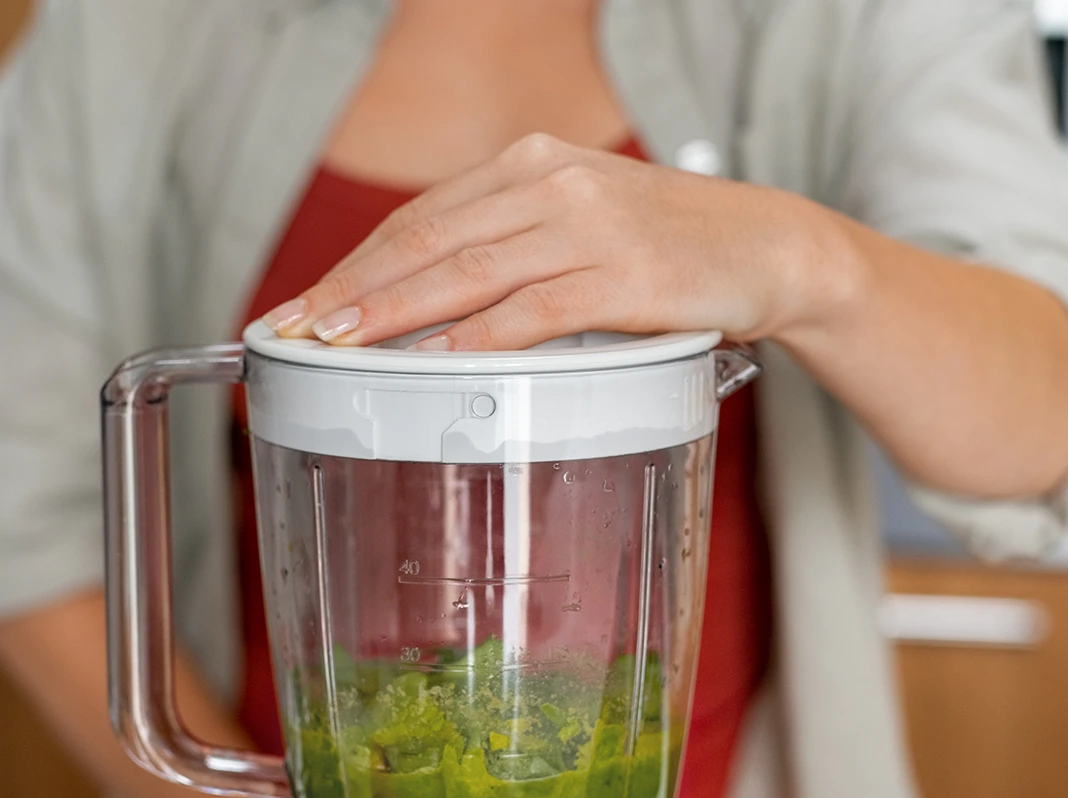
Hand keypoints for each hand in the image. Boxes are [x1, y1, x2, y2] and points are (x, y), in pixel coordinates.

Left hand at [261, 133, 855, 350]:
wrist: (772, 247)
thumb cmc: (668, 251)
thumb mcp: (578, 228)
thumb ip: (508, 256)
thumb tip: (422, 321)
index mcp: (530, 166)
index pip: (419, 218)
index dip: (352, 266)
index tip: (298, 310)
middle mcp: (551, 183)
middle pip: (426, 239)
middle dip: (352, 291)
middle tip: (294, 332)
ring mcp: (588, 226)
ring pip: (467, 270)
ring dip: (394, 312)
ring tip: (339, 346)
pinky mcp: (624, 276)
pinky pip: (534, 310)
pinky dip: (480, 338)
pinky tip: (437, 361)